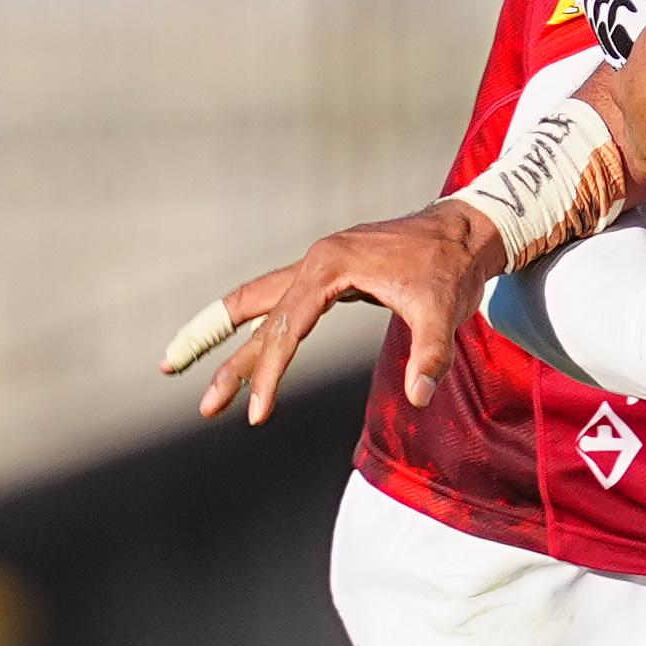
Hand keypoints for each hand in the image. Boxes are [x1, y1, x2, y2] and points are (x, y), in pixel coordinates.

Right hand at [194, 208, 504, 423]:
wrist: (466, 232)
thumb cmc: (453, 270)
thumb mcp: (446, 312)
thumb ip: (432, 354)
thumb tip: (420, 397)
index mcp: (330, 265)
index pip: (286, 328)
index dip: (271, 374)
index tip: (259, 414)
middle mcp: (314, 261)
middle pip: (253, 313)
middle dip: (223, 359)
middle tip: (201, 404)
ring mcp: (317, 267)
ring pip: (257, 306)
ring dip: (223, 339)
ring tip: (179, 368)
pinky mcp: (326, 277)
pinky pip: (277, 304)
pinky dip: (252, 327)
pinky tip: (238, 349)